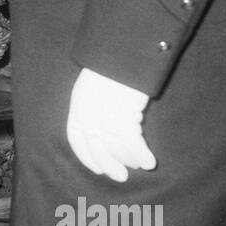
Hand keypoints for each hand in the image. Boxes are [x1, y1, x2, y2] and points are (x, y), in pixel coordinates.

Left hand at [65, 67, 156, 181]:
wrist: (127, 49)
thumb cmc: (117, 65)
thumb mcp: (98, 84)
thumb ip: (97, 106)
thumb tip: (105, 132)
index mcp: (79, 102)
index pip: (76, 137)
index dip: (86, 156)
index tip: (98, 169)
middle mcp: (88, 110)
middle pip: (96, 146)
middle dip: (109, 164)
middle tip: (121, 176)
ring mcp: (106, 113)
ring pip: (115, 146)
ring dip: (128, 159)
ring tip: (139, 164)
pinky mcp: (125, 112)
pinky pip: (133, 142)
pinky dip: (141, 154)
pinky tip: (149, 162)